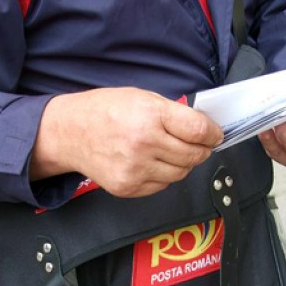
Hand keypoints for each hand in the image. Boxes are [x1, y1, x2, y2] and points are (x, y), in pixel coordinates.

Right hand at [30, 87, 222, 197]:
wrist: (70, 133)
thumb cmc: (105, 111)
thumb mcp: (141, 97)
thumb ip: (173, 113)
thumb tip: (204, 129)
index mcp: (150, 116)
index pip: (198, 130)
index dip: (213, 133)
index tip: (215, 134)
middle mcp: (144, 145)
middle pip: (193, 155)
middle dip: (202, 150)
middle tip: (201, 145)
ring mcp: (135, 170)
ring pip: (180, 173)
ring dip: (184, 164)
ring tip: (173, 152)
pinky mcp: (128, 187)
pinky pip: (162, 185)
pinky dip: (164, 175)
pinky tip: (153, 162)